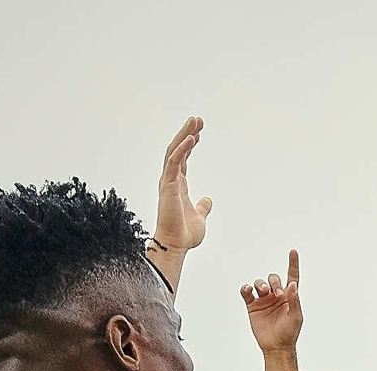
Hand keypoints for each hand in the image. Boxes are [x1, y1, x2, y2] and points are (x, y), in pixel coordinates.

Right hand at [153, 116, 213, 250]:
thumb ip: (202, 207)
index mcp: (178, 185)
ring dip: (184, 134)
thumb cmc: (184, 234)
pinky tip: (193, 138)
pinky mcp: (168, 185)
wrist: (176, 245)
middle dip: (187, 133)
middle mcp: (171, 180)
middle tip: (198, 119)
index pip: (183, 159)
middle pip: (178, 149)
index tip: (199, 132)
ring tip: (195, 121)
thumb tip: (208, 200)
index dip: (190, 144)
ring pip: (174, 151)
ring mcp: (168, 181)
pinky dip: (183, 149)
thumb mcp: (199, 217)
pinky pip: (174, 162)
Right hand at [240, 250, 303, 353]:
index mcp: (289, 296)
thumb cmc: (289, 332)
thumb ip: (294, 300)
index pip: (292, 276)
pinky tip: (248, 290)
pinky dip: (246, 288)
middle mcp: (276, 295)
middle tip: (275, 294)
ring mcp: (264, 300)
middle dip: (273, 282)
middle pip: (273, 278)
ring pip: (259, 283)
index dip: (293, 264)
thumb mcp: (296, 316)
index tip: (293, 252)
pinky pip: (247, 292)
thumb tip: (293, 285)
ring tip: (263, 292)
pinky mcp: (252, 306)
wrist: (276, 345)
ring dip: (260, 284)